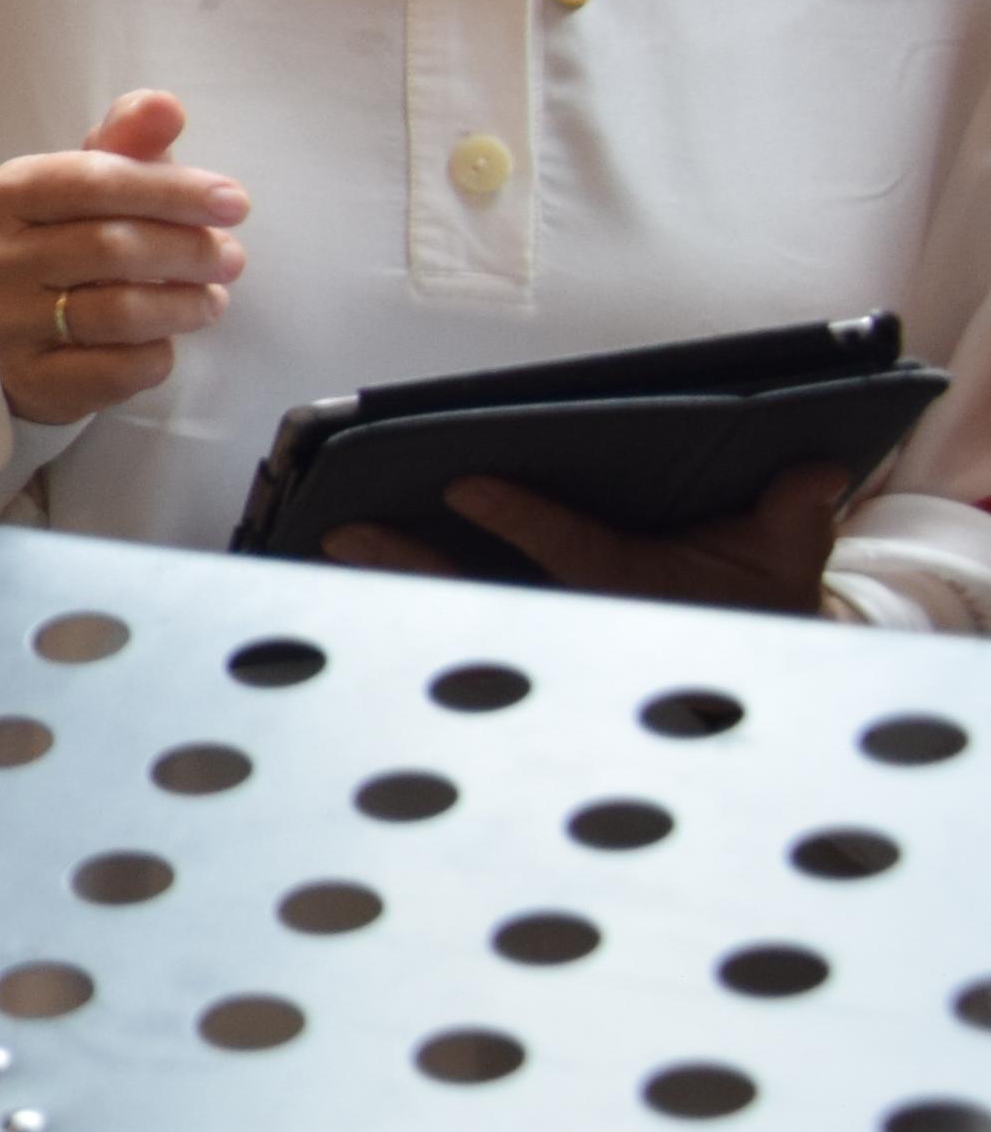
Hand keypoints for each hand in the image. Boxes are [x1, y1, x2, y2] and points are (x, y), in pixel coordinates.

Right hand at [0, 86, 249, 426]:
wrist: (29, 328)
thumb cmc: (78, 239)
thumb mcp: (101, 182)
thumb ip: (132, 141)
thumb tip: (165, 105)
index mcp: (9, 192)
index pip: (94, 181)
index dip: (172, 190)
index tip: (235, 202)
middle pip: (109, 247)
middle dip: (187, 251)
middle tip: (232, 259)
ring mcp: (6, 319)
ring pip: (116, 312)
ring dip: (183, 306)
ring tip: (211, 300)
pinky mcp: (29, 376)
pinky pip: (114, 369)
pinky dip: (156, 356)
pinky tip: (166, 340)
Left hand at [343, 456, 852, 614]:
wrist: (756, 662)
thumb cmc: (760, 594)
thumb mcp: (786, 553)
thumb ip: (793, 512)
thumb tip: (814, 469)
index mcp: (634, 587)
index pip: (570, 551)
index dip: (520, 518)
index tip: (465, 482)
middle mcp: (574, 619)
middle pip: (481, 595)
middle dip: (409, 568)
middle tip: (340, 532)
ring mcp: (542, 638)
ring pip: (450, 616)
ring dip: (385, 589)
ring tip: (318, 549)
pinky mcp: (522, 644)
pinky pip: (446, 628)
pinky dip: (393, 612)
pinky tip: (335, 583)